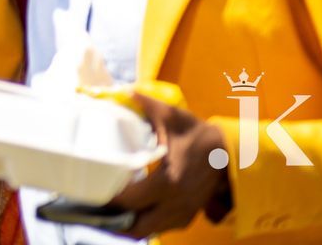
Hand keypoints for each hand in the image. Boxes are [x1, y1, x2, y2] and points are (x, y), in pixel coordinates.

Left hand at [102, 93, 231, 236]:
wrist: (230, 152)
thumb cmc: (197, 133)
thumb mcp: (170, 115)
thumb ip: (145, 103)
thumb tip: (123, 90)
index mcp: (168, 181)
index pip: (130, 200)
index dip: (107, 199)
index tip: (91, 191)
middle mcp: (175, 203)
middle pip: (137, 226)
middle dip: (113, 221)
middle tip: (94, 208)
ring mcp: (183, 212)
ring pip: (149, 230)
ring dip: (127, 224)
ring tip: (107, 212)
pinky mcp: (188, 215)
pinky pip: (161, 227)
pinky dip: (144, 222)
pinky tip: (130, 211)